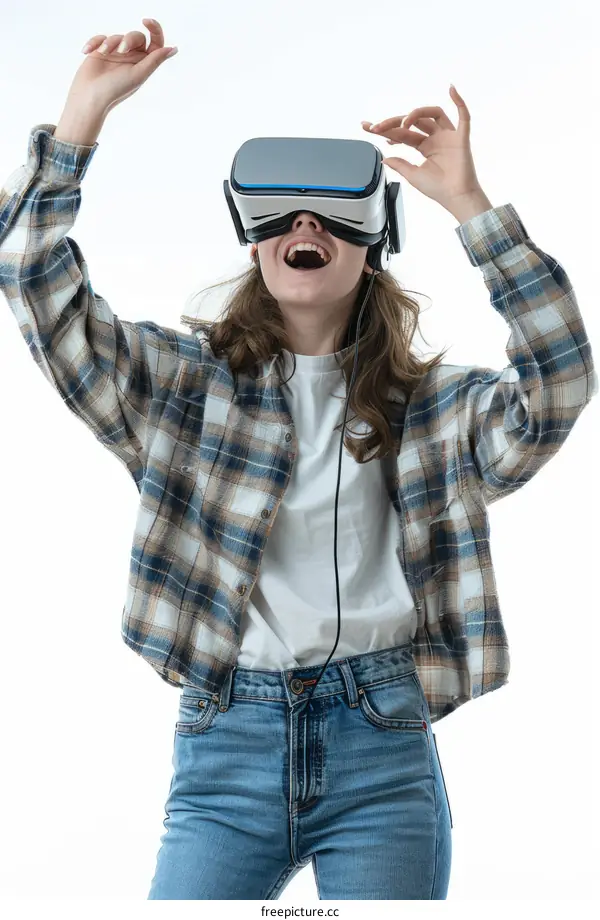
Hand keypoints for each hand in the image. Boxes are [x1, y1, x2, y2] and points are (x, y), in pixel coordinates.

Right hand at [66, 18, 177, 114]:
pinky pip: (100, 38)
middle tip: (122, 50)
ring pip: (117, 36)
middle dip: (129, 39)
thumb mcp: (138, 74)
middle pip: (136, 36)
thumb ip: (155, 60)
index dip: (155, 29)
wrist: (90, 98)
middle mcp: (132, 58)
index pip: (155, 42)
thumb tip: (174, 49)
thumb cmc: (115, 89)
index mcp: (144, 64)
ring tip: (104, 54)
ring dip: (110, 42)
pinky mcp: (100, 52)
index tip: (146, 21)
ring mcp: (116, 54)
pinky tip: (87, 51)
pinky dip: (94, 42)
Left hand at [362, 86, 484, 213]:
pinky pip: (463, 116)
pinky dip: (459, 101)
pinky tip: (451, 89)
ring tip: (403, 123)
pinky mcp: (461, 138)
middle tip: (376, 127)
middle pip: (414, 122)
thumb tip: (384, 158)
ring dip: (416, 114)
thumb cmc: (438, 190)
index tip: (368, 128)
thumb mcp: (413, 176)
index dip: (386, 129)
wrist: (455, 198)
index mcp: (425, 147)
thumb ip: (399, 164)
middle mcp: (436, 138)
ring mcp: (448, 136)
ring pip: (432, 114)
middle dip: (393, 122)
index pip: (403, 133)